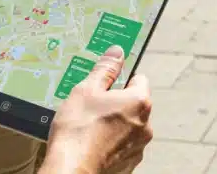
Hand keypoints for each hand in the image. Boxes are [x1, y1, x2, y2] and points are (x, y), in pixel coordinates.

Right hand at [42, 46, 152, 173]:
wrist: (71, 171)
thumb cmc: (78, 131)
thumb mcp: (86, 90)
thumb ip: (105, 69)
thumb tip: (116, 53)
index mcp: (139, 102)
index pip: (138, 79)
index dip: (120, 79)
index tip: (105, 85)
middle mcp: (145, 125)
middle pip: (133, 104)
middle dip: (115, 104)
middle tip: (92, 108)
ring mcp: (138, 147)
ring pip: (127, 126)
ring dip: (114, 125)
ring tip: (89, 128)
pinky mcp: (129, 164)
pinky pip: (122, 147)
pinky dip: (110, 144)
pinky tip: (92, 144)